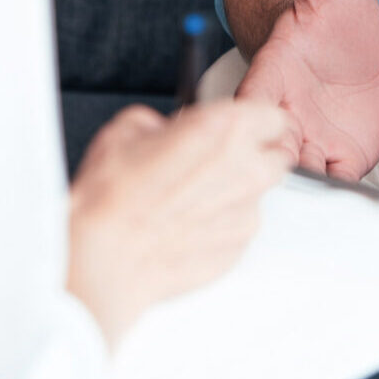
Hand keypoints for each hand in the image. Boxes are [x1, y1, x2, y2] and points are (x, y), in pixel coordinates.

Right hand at [67, 97, 290, 347]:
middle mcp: (246, 170)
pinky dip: (220, 226)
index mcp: (226, 130)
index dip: (255, 122)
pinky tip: (185, 227)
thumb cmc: (113, 198)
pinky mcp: (237, 250)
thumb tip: (166, 131)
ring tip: (189, 201)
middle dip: (253, 158)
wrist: (104, 261)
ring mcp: (245, 214)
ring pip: (255, 196)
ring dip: (233, 195)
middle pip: (275, 158)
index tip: (243, 127)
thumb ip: (164, 124)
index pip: (273, 117)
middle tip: (216, 162)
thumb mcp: (129, 129)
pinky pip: (238, 229)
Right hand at [234, 0, 378, 180]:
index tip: (277, 129)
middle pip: (269, 151)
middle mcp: (287, 113)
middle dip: (281, 166)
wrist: (359, 43)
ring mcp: (313, 138)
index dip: (256, 123)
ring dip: (310, 183)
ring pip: (300, 175)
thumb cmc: (334, 10)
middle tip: (305, 167)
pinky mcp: (342, 155)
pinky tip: (353, 190)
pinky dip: (339, 190)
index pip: (250, 105)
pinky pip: (335, 181)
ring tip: (328, 180)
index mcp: (273, 75)